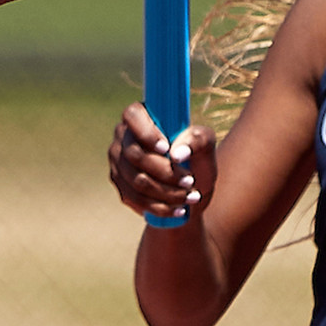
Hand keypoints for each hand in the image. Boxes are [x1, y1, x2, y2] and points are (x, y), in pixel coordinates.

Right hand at [109, 103, 217, 221]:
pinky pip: (135, 198)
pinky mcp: (120, 184)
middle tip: (190, 181)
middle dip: (165, 172)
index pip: (132, 115)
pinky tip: (179, 209)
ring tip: (191, 197)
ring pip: (136, 181)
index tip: (166, 148)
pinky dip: (160, 206)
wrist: (191, 189)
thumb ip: (198, 140)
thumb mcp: (206, 146)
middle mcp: (124, 136)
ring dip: (166, 192)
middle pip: (134, 155)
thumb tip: (176, 154)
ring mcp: (118, 161)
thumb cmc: (197, 159)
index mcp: (142, 116)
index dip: (146, 133)